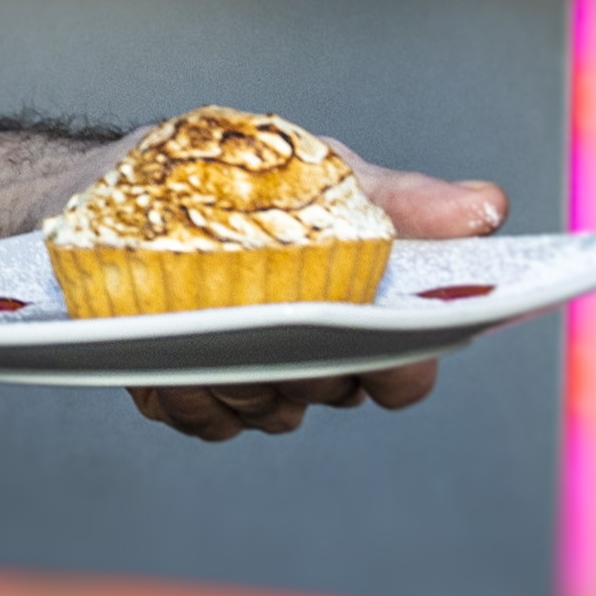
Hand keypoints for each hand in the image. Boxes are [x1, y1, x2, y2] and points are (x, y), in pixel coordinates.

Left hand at [127, 159, 509, 443]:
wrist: (107, 187)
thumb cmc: (232, 179)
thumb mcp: (326, 176)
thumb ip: (404, 202)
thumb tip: (488, 208)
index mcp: (358, 309)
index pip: (406, 371)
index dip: (403, 365)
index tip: (384, 340)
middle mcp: (312, 355)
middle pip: (334, 394)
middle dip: (307, 357)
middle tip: (275, 311)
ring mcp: (251, 380)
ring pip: (269, 412)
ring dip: (239, 369)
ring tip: (205, 321)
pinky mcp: (189, 396)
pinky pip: (204, 420)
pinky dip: (186, 389)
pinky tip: (166, 353)